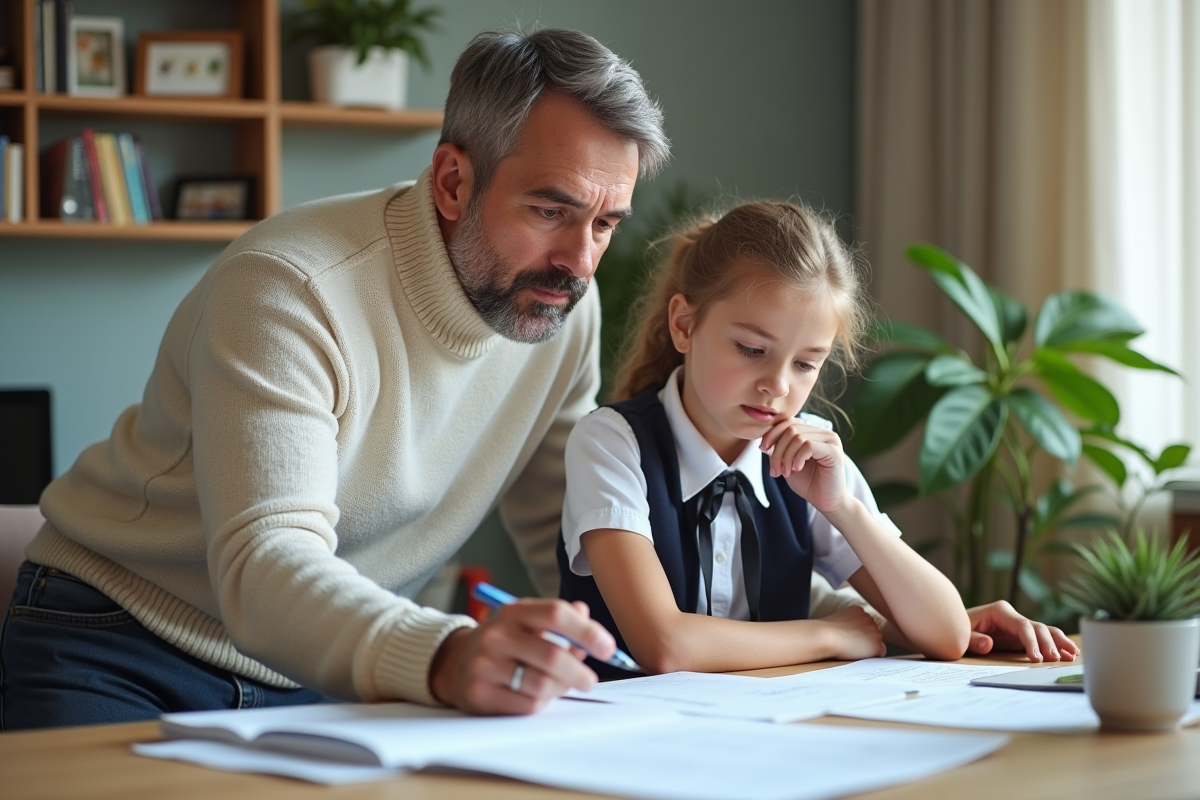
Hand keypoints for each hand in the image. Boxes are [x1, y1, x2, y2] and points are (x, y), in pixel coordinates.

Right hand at [428, 598, 614, 714]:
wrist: (454, 663)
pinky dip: (541, 702)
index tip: (608, 648)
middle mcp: (496, 635)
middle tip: (589, 680)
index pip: (556, 614)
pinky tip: (537, 694)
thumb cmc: (503, 642)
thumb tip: (585, 612)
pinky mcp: (480, 694)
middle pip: (553, 656)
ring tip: (560, 686)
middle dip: (580, 672)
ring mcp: (485, 665)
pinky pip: (527, 705)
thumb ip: (558, 619)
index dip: (588, 631)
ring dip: (560, 689)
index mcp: (513, 611)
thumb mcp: (527, 622)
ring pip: (542, 685)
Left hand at [760, 419, 845, 513]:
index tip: (762, 448)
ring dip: (786, 457)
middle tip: (775, 470)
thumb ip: (779, 448)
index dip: (772, 433)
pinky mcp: (834, 451)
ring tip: (786, 472)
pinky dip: (797, 458)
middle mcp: (823, 433)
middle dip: (777, 450)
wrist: (826, 502)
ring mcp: (831, 440)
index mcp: (813, 432)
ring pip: (798, 437)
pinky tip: (797, 469)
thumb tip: (764, 438)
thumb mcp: (787, 462)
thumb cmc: (808, 483)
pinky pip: (808, 446)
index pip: (789, 422)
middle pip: (791, 429)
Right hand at [821, 606, 886, 660]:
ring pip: (876, 642)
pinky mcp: (876, 644)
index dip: (858, 633)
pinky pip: (881, 652)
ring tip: (851, 648)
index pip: (865, 624)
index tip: (847, 637)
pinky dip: (873, 655)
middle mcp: (869, 617)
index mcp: (859, 610)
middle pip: (873, 632)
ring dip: (868, 647)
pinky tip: (860, 653)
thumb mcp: (838, 621)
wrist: (825, 636)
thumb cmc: (825, 631)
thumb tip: (853, 635)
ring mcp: (874, 630)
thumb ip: (849, 624)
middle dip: (865, 639)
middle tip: (849, 644)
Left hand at [966, 601, 1078, 662]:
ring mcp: (1019, 624)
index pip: (1022, 626)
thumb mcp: (962, 635)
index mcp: (1000, 612)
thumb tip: (988, 644)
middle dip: (1049, 644)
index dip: (1032, 642)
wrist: (957, 626)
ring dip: (1059, 642)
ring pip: (1045, 630)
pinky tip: (1069, 652)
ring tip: (1073, 655)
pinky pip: (1042, 638)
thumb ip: (973, 640)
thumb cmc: (959, 630)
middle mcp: (1012, 616)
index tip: (1038, 658)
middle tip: (1056, 660)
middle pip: (1037, 628)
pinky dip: (1056, 643)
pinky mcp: (1022, 634)